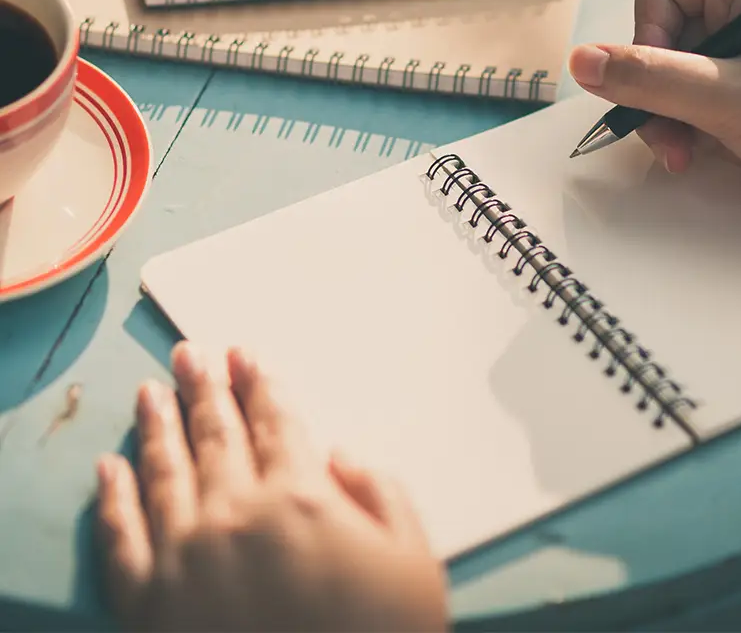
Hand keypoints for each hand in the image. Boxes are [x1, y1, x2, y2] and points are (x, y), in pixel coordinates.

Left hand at [97, 342, 446, 631]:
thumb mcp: (414, 559)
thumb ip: (383, 493)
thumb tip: (337, 454)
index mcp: (301, 497)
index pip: (274, 420)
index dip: (258, 383)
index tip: (241, 355)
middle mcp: (236, 514)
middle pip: (216, 432)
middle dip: (204, 387)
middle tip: (190, 353)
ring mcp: (184, 557)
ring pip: (165, 469)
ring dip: (157, 423)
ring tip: (150, 390)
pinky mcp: (146, 604)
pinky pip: (120, 537)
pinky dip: (111, 496)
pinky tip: (109, 466)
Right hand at [568, 0, 740, 263]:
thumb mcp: (730, 99)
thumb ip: (649, 80)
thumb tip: (581, 60)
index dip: (644, 33)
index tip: (656, 80)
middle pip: (663, 34)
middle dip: (654, 89)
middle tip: (665, 134)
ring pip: (676, 74)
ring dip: (669, 117)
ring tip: (684, 153)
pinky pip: (700, 101)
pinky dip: (690, 129)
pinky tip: (701, 155)